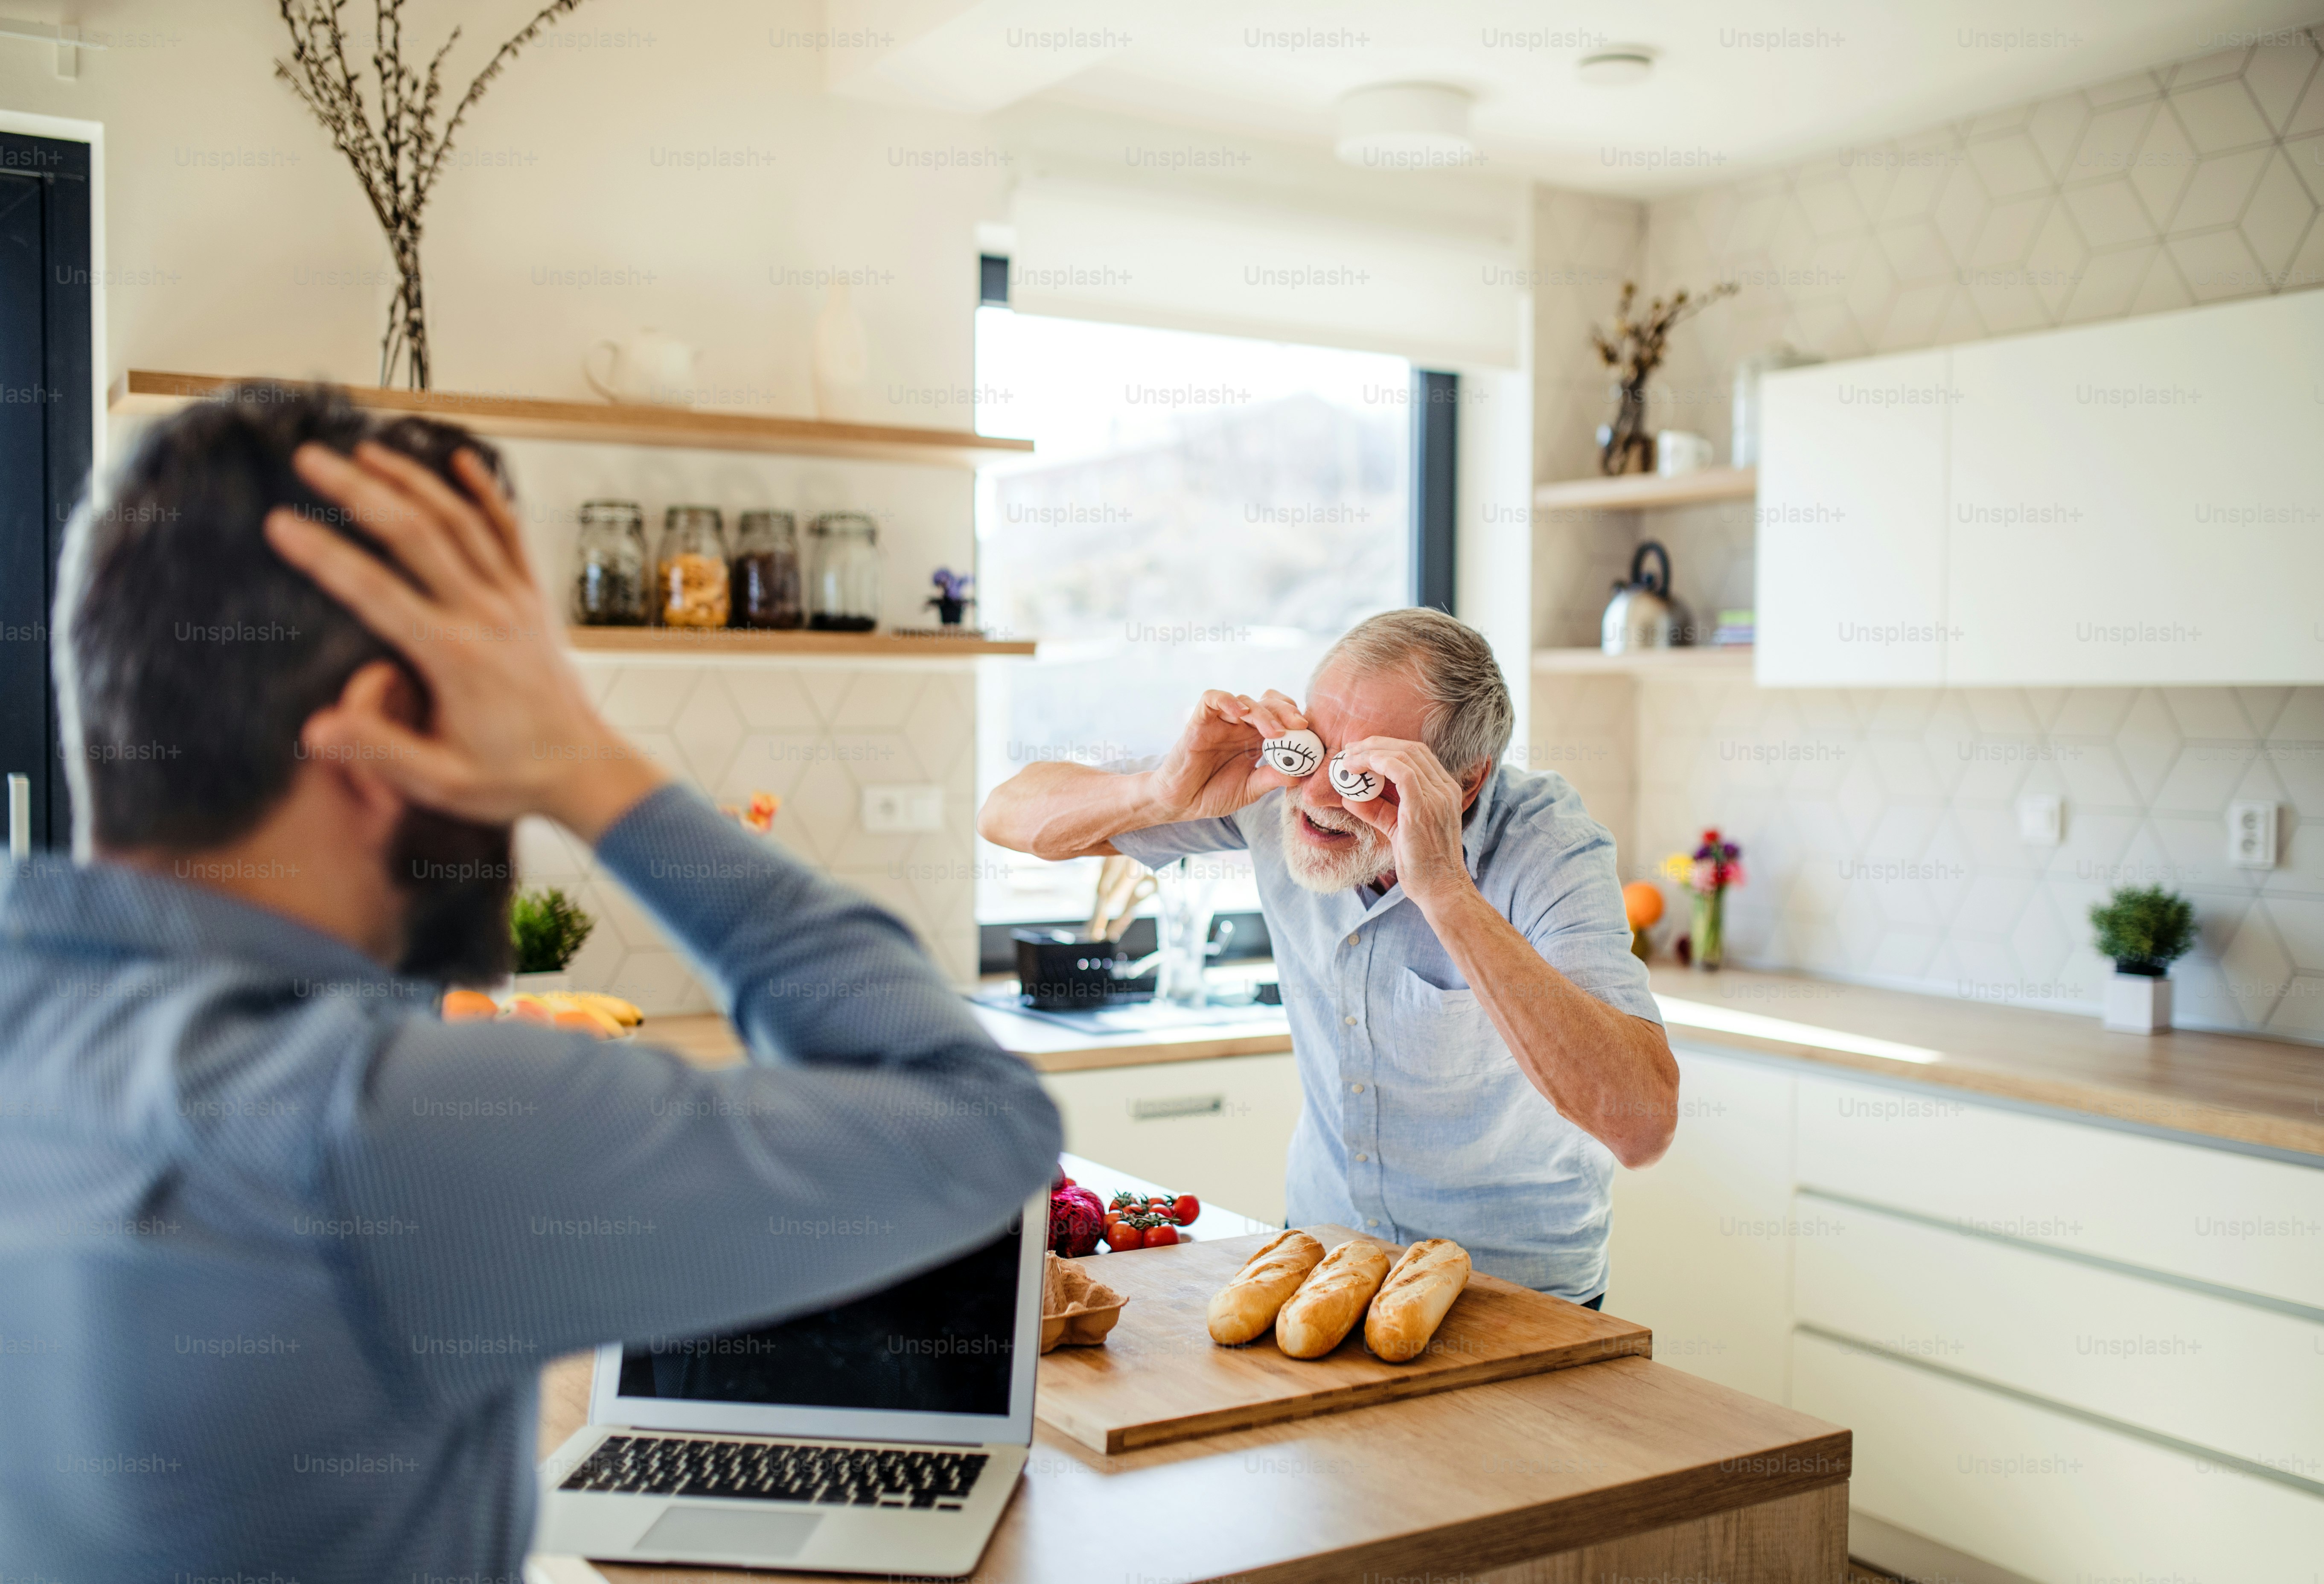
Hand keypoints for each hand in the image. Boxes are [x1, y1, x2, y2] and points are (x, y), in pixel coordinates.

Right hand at [264, 440, 669, 840]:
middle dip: (359, 491)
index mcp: (454, 657)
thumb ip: (379, 752)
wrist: (585, 771)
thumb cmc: (511, 778)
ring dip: (414, 479)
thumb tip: (314, 729)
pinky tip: (462, 461)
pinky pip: (512, 534)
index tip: (279, 522)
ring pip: (461, 522)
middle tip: (310, 458)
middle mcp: (486, 616)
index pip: (375, 591)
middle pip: (416, 535)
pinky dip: (487, 494)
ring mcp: (515, 601)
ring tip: (366, 450)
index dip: (323, 554)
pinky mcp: (536, 599)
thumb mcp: (441, 782)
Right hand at [1143, 689, 1310, 822]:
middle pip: (1267, 703)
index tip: (1310, 733)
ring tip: (1275, 732)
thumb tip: (1301, 773)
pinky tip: (1241, 713)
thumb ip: (1272, 778)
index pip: (1280, 716)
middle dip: (1286, 710)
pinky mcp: (1199, 721)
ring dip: (1263, 712)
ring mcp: (1220, 722)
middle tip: (1300, 725)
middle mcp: (1240, 726)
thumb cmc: (1212, 794)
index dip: (1295, 719)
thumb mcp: (1250, 789)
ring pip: (1245, 700)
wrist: (1180, 803)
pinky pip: (1212, 699)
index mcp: (1254, 739)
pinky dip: (1228, 699)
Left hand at [1334, 738, 1475, 912]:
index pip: (1417, 754)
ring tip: (1348, 760)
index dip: (1386, 747)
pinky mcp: (1423, 809)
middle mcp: (1444, 789)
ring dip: (1371, 753)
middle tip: (1349, 750)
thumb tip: (1351, 798)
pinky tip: (1361, 766)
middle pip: (1410, 748)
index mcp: (1444, 790)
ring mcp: (1437, 797)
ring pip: (1403, 756)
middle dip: (1375, 744)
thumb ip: (1379, 811)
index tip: (1359, 751)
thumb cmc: (1422, 864)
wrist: (1441, 889)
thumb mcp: (1398, 830)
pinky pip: (1402, 773)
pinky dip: (1379, 763)